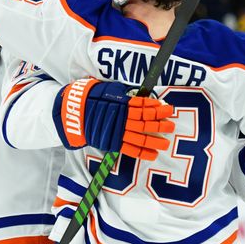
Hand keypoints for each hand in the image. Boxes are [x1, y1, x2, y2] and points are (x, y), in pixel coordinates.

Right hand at [52, 79, 175, 160]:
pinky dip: (142, 152)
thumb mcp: (106, 89)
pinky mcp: (112, 143)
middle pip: (144, 122)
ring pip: (140, 137)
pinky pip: (129, 149)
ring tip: (166, 143)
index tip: (167, 108)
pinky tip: (153, 154)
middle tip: (171, 126)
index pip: (143, 106)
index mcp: (121, 104)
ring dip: (154, 140)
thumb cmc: (90, 98)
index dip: (156, 108)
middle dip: (159, 124)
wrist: (73, 113)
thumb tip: (136, 95)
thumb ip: (121, 93)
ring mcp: (117, 132)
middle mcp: (121, 118)